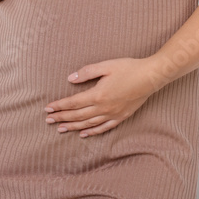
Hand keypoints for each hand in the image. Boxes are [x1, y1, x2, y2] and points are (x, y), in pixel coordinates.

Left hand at [44, 57, 158, 136]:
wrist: (150, 77)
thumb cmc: (128, 68)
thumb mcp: (105, 65)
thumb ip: (86, 72)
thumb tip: (70, 79)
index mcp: (98, 95)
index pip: (73, 103)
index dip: (59, 106)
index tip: (47, 109)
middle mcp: (103, 108)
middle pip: (77, 115)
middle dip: (61, 118)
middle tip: (48, 121)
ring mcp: (112, 114)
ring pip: (88, 124)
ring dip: (73, 126)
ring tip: (60, 129)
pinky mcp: (121, 117)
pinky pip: (103, 128)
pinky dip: (92, 132)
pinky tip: (83, 134)